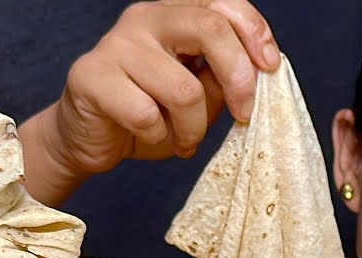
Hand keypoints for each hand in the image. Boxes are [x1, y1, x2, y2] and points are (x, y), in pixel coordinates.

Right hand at [19, 0, 279, 205]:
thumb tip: (259, 72)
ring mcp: (115, 44)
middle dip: (238, 78)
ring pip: (184, 90)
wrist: (93, 139)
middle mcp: (144, 19)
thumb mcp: (202, 94)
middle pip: (209, 28)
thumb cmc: (152, 113)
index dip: (254, 32)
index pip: (222, 3)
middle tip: (243, 115)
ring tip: (184, 139)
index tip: (271, 68)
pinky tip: (151, 136)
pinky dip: (160, 136)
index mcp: (175, 14)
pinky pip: (147, 115)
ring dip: (193, 128)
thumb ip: (226, 77)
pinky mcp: (91, 76)